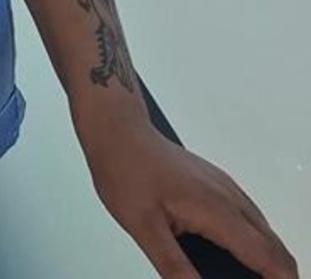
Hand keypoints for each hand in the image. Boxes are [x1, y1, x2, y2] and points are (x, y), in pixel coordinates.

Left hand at [75, 109, 298, 278]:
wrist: (118, 130)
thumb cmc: (125, 169)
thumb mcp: (143, 226)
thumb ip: (173, 265)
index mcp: (215, 208)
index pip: (265, 256)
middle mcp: (227, 195)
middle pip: (273, 246)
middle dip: (277, 275)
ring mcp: (224, 186)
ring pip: (263, 230)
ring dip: (268, 259)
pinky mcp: (216, 183)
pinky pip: (249, 217)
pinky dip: (256, 242)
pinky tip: (240, 256)